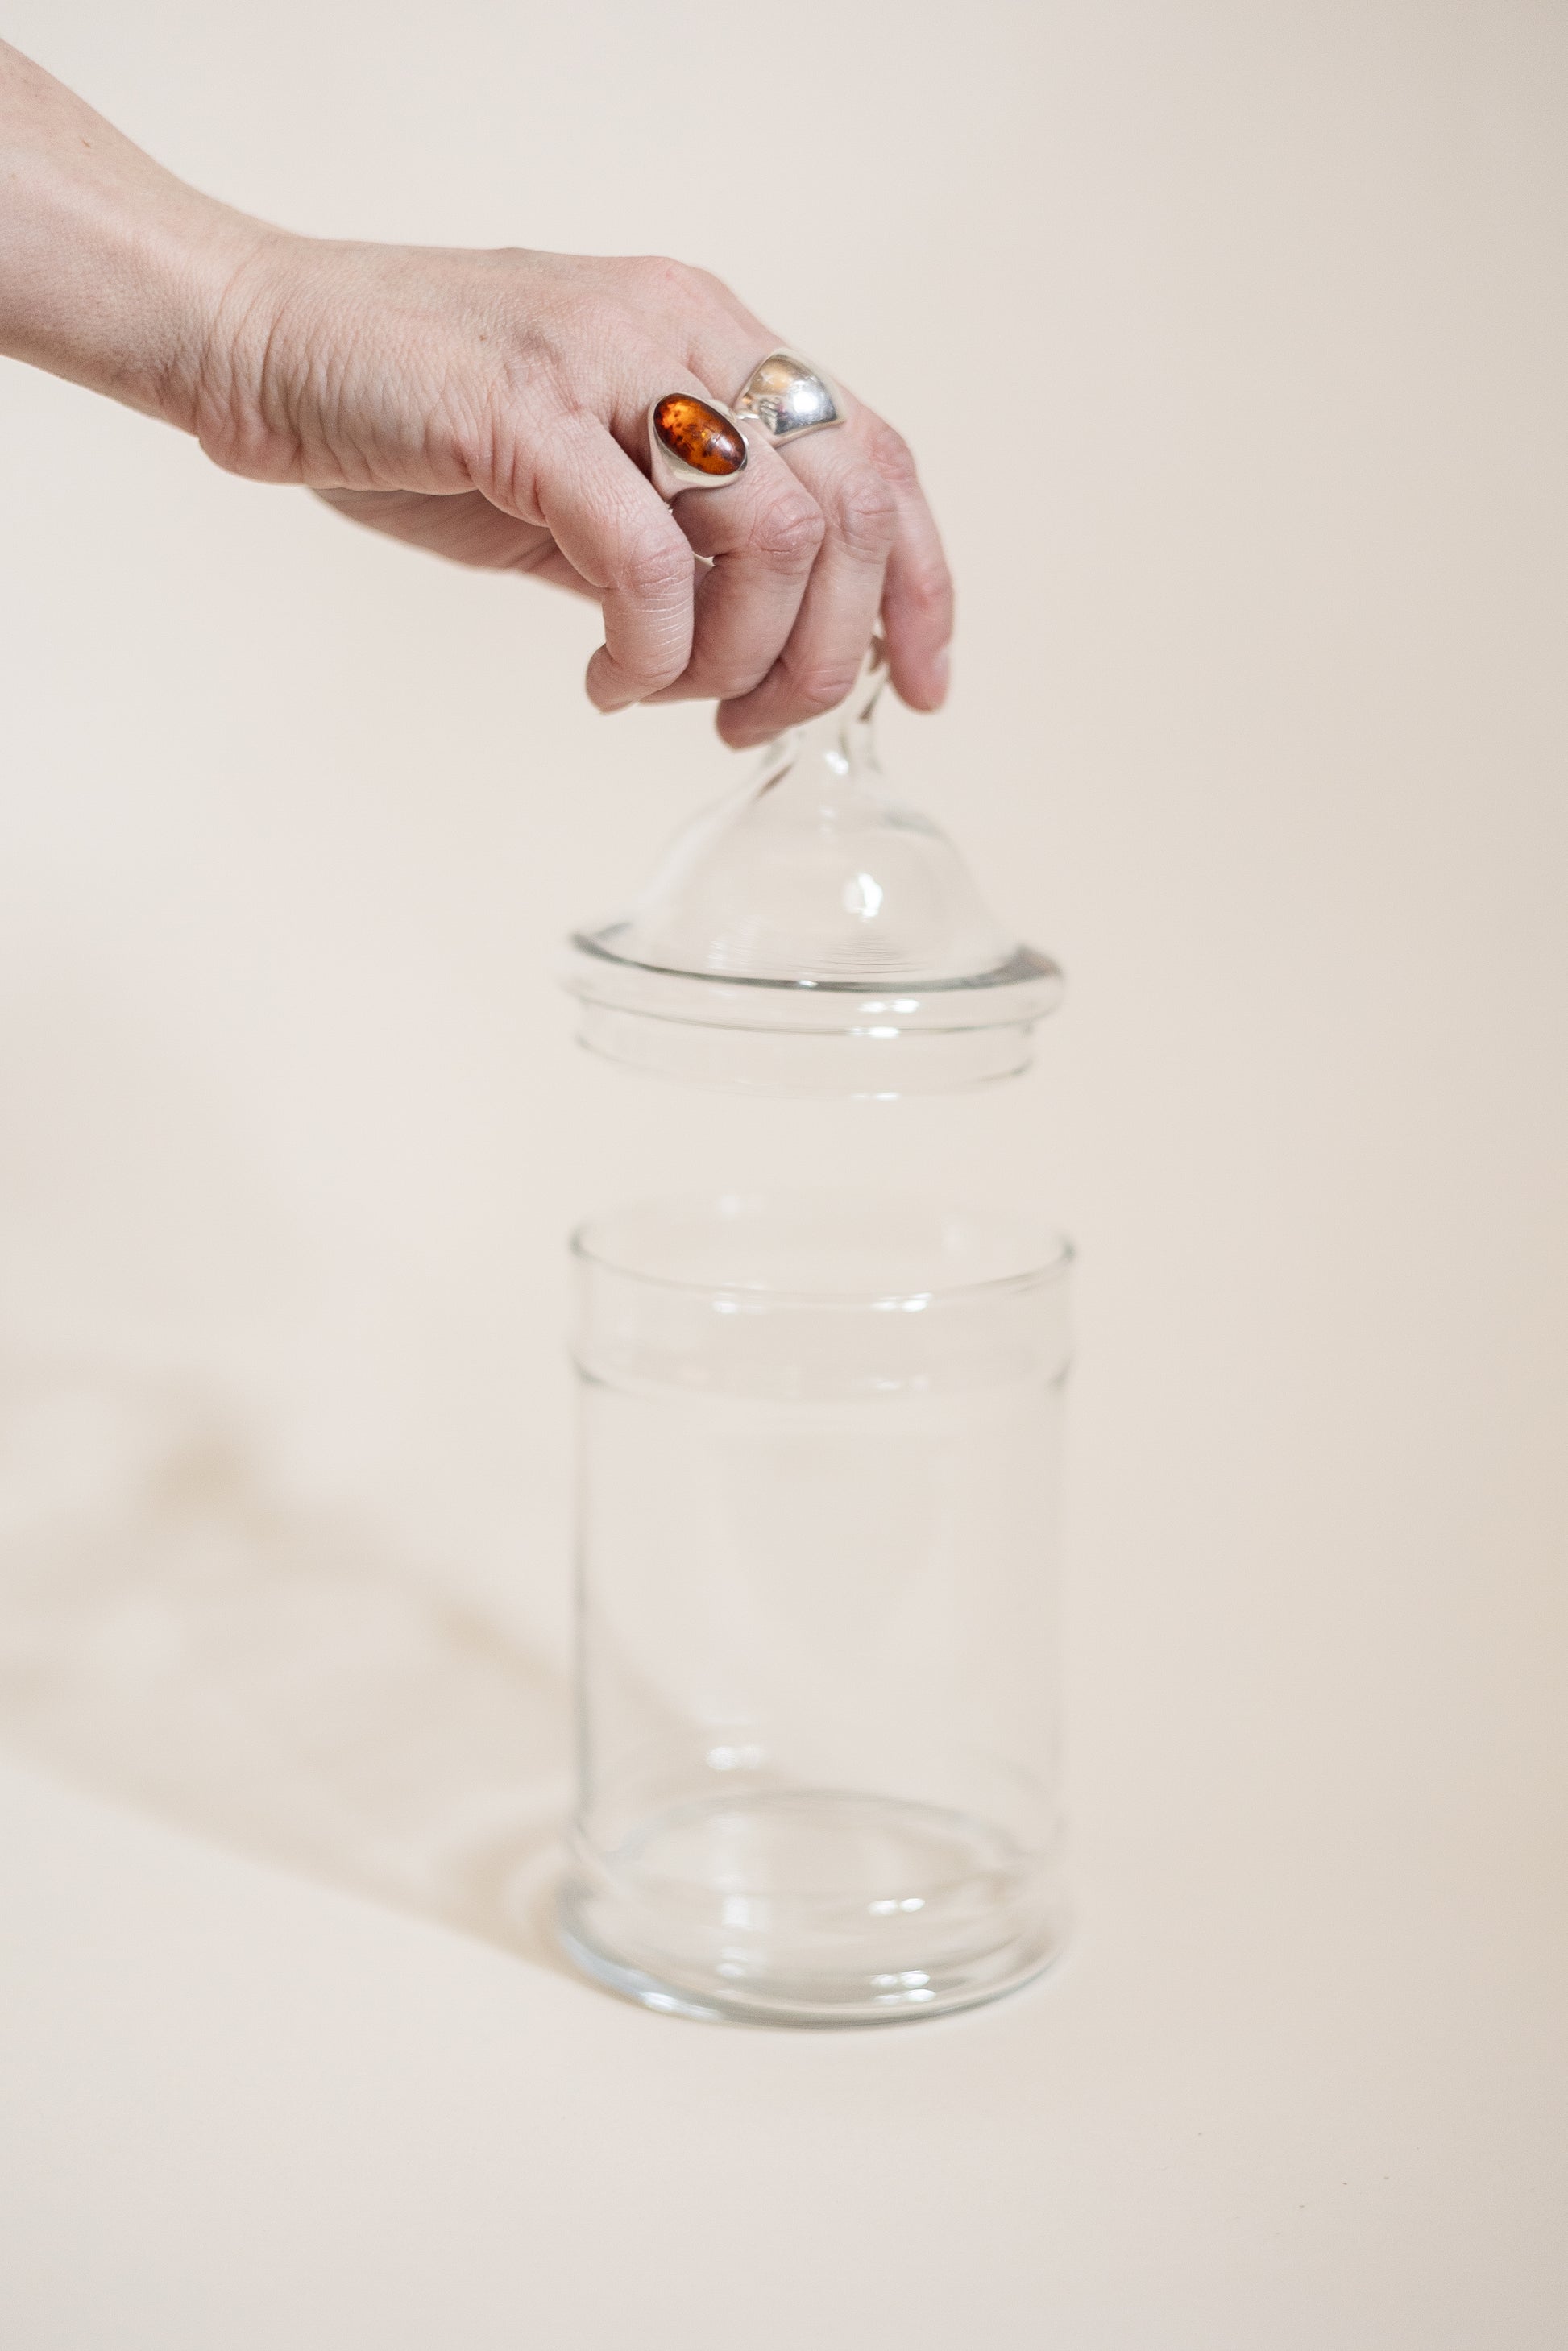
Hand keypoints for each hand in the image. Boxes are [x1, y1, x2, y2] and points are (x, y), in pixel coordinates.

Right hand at [196, 241, 952, 743]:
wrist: (259, 340)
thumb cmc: (412, 417)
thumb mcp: (584, 482)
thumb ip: (679, 542)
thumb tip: (764, 645)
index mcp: (711, 335)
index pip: (878, 461)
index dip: (921, 587)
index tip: (915, 687)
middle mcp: (682, 328)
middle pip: (848, 512)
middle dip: (821, 656)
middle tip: (745, 723)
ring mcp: (609, 357)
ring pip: (772, 536)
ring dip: (737, 658)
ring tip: (660, 696)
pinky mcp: (528, 410)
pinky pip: (648, 560)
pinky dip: (649, 650)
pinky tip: (604, 680)